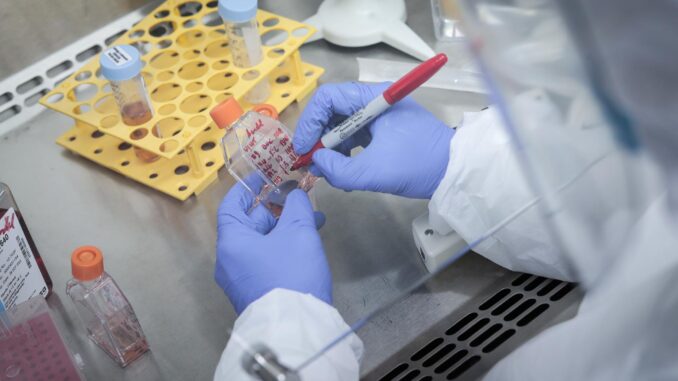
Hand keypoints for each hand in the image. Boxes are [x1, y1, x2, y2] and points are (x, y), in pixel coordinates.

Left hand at [215, 182, 329, 313]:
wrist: (295, 325)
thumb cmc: (291, 273)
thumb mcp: (298, 232)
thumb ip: (297, 206)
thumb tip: (296, 194)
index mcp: (231, 242)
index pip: (232, 205)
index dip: (248, 187)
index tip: (264, 176)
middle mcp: (230, 260)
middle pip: (250, 223)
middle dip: (277, 208)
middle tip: (300, 198)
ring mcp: (242, 278)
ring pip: (262, 242)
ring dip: (285, 228)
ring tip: (313, 220)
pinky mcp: (256, 291)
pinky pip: (266, 259)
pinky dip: (283, 246)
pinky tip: (307, 242)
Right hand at [293, 82, 454, 198]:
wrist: (455, 172)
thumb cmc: (419, 165)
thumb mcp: (374, 172)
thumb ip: (338, 170)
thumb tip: (317, 163)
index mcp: (374, 98)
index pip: (327, 98)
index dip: (309, 122)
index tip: (303, 148)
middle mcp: (375, 101)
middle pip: (333, 112)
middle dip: (319, 138)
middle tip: (312, 163)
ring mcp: (380, 116)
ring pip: (343, 126)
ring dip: (332, 149)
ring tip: (329, 173)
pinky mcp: (385, 131)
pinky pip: (356, 137)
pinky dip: (346, 154)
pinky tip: (346, 173)